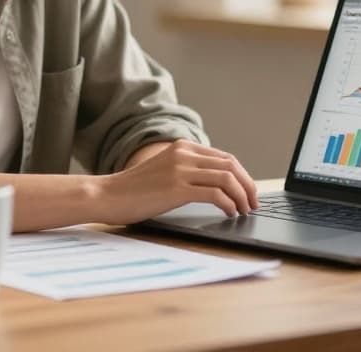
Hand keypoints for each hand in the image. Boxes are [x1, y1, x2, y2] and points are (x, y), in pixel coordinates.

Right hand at [97, 139, 258, 223]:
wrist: (107, 195)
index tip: (248, 192)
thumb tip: (216, 185)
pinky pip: (215, 193)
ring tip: (244, 211)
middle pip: (231, 165)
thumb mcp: (163, 171)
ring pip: (227, 178)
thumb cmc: (133, 190)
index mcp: (182, 147)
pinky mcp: (176, 188)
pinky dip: (228, 204)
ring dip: (242, 196)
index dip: (243, 175)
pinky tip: (229, 213)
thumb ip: (186, 171)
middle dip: (248, 186)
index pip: (225, 157)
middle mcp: (183, 154)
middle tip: (253, 203)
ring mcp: (180, 170)